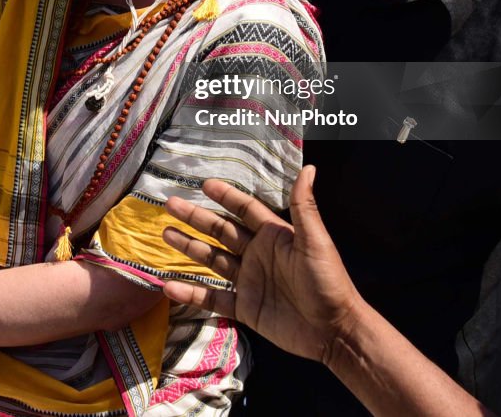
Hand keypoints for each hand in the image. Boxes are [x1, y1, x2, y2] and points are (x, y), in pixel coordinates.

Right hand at [161, 168, 362, 365]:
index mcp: (273, 236)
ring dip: (189, 247)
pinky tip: (169, 286)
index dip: (225, 196)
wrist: (334, 331)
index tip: (204, 183)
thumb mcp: (315, 241)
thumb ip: (304, 206)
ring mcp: (248, 281)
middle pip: (220, 231)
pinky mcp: (244, 307)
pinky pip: (212, 298)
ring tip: (166, 234)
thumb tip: (308, 168)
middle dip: (196, 218)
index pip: (244, 209)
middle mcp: (257, 254)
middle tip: (170, 204)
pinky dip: (191, 292)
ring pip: (212, 259)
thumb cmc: (328, 281)